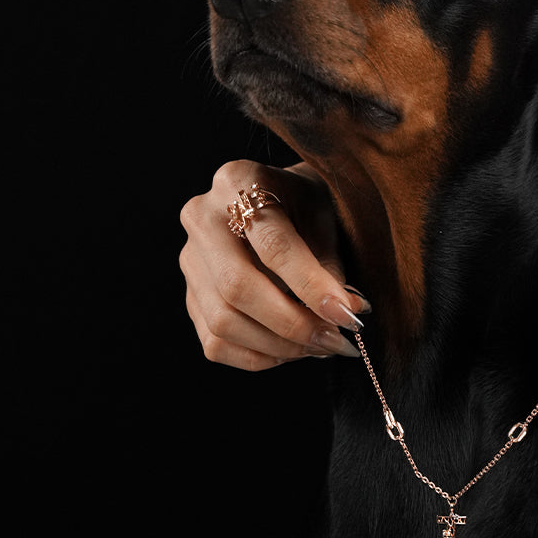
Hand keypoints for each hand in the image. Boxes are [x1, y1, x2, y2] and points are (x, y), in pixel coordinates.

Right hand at [179, 160, 366, 369]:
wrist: (278, 199)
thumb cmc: (305, 204)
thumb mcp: (325, 216)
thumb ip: (328, 264)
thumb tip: (341, 316)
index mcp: (237, 181)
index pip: (272, 244)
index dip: (311, 285)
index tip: (347, 315)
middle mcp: (202, 218)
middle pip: (238, 287)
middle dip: (293, 324)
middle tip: (336, 340)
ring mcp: (190, 259)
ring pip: (223, 322)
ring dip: (279, 346)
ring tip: (321, 345)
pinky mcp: (191, 295)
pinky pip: (215, 343)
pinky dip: (258, 357)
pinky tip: (290, 350)